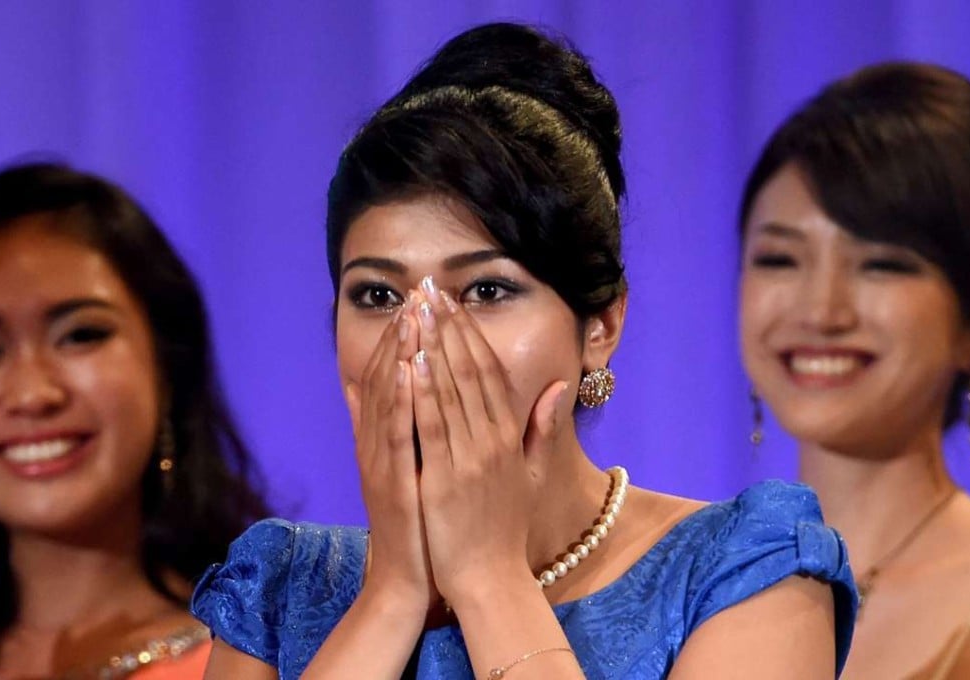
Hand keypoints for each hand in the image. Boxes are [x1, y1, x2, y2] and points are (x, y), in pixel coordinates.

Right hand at [346, 297, 436, 611]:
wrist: (405, 576)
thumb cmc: (412, 520)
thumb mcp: (399, 467)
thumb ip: (387, 427)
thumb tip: (374, 388)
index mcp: (382, 436)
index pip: (391, 375)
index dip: (402, 336)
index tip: (418, 301)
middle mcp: (376, 441)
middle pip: (387, 377)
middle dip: (402, 333)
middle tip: (416, 293)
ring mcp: (381, 460)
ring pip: (390, 398)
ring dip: (400, 354)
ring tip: (412, 315)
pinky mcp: (392, 481)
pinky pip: (398, 434)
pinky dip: (403, 399)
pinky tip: (412, 370)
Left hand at [409, 280, 569, 606]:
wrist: (492, 580)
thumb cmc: (506, 528)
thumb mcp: (532, 474)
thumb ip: (543, 428)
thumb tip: (560, 387)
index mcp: (510, 436)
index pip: (490, 372)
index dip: (471, 334)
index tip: (453, 303)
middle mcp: (493, 440)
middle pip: (470, 371)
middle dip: (449, 327)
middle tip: (431, 290)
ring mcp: (469, 458)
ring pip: (450, 391)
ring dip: (433, 346)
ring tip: (418, 310)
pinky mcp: (444, 478)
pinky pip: (431, 427)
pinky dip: (421, 392)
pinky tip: (409, 362)